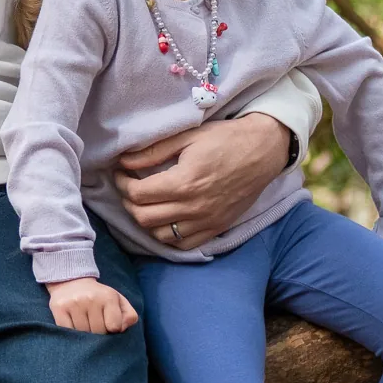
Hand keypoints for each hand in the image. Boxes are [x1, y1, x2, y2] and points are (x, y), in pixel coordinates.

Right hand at [46, 277, 137, 333]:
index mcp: (108, 296)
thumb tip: (122, 329)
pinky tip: (74, 326)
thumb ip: (129, 315)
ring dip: (85, 335)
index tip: (108, 324)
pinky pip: (68, 332)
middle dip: (99, 333)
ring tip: (85, 325)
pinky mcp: (59, 308)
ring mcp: (74, 303)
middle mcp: (91, 298)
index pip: (114, 327)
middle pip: (99, 332)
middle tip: (96, 326)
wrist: (71, 281)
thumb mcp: (118, 301)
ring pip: (83, 334)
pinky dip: (72, 334)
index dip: (112, 330)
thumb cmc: (99, 297)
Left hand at [116, 114, 291, 249]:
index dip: (121, 184)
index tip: (120, 173)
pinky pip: (183, 245)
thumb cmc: (224, 139)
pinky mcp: (217, 228)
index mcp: (184, 182)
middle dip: (128, 203)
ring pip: (160, 236)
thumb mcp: (186, 137)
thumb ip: (152, 151)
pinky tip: (165, 219)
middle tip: (129, 187)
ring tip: (145, 203)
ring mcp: (206, 221)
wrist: (262, 151)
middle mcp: (194, 207)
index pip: (137, 194)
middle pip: (144, 218)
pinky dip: (168, 236)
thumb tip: (123, 161)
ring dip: (146, 221)